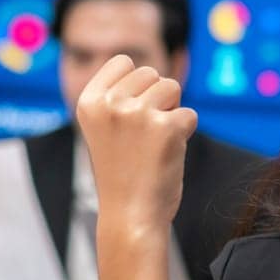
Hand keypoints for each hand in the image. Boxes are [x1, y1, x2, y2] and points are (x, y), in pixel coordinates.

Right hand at [75, 55, 196, 279]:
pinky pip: (189, 115)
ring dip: (172, 113)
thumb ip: (119, 98)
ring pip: (172, 88)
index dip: (136, 83)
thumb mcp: (105, 129)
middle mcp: (110, 103)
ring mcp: (138, 114)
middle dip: (157, 98)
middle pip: (150, 73)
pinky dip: (185, 134)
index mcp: (89, 102)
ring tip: (155, 144)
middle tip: (144, 137)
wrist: (131, 218)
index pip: (122, 61)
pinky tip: (168, 155)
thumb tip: (154, 74)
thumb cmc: (122, 175)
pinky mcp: (166, 127)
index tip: (131, 115)